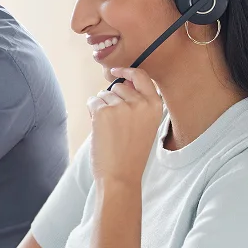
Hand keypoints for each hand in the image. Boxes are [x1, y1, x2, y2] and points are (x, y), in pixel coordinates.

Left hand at [88, 67, 163, 185]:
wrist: (120, 176)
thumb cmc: (131, 154)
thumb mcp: (145, 125)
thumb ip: (138, 104)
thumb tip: (119, 82)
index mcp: (155, 105)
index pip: (142, 77)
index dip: (127, 72)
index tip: (116, 71)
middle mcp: (140, 102)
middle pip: (119, 86)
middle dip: (112, 98)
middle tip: (115, 124)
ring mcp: (121, 106)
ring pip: (104, 94)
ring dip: (101, 108)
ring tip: (109, 130)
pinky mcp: (103, 111)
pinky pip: (92, 101)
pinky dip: (92, 112)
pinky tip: (99, 129)